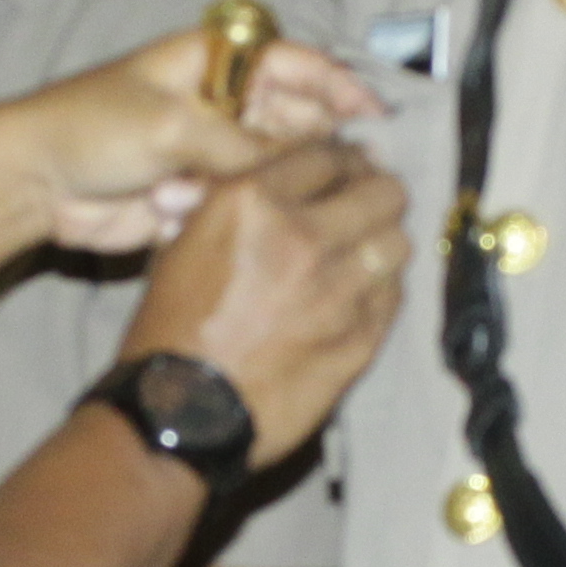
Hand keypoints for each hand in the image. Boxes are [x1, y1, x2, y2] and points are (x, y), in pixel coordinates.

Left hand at [14, 26, 382, 258]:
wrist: (34, 183)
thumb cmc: (92, 128)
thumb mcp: (173, 126)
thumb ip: (243, 146)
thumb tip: (303, 166)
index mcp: (212, 63)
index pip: (293, 63)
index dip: (337, 85)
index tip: (375, 115)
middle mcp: (219, 103)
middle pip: (293, 118)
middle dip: (320, 144)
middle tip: (353, 174)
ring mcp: (209, 150)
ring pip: (272, 167)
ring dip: (279, 184)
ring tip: (297, 204)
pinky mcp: (197, 194)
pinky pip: (242, 202)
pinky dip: (247, 211)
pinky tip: (249, 221)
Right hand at [121, 141, 408, 463]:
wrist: (179, 412)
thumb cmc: (168, 326)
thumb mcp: (181, 242)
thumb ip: (229, 200)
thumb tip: (270, 173)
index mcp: (253, 202)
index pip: (328, 154)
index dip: (341, 159)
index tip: (345, 169)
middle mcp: (304, 238)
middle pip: (383, 191)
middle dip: (375, 194)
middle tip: (364, 206)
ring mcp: (339, 292)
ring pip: (397, 244)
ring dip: (381, 244)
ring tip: (365, 253)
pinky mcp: (360, 340)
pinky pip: (392, 298)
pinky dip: (380, 291)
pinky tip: (359, 297)